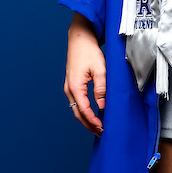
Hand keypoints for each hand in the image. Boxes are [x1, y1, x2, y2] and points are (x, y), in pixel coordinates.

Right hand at [64, 13, 104, 136]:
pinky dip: (84, 111)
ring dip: (86, 119)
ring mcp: (69, 87)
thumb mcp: (100, 69)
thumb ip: (101, 88)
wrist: (79, 39)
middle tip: (101, 133)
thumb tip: (102, 105)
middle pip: (78, 113)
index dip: (93, 121)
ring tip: (97, 127)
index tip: (102, 128)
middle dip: (89, 124)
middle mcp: (69, 89)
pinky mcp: (72, 85)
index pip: (84, 110)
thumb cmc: (89, 52)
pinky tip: (92, 115)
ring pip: (76, 109)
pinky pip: (77, 103)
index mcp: (75, 87)